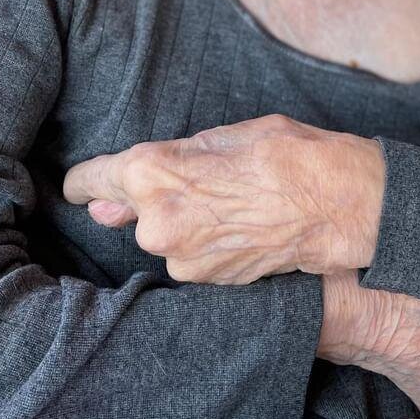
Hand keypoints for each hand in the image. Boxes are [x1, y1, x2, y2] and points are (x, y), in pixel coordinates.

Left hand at [62, 113, 385, 282]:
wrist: (339, 205)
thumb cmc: (285, 153)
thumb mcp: (222, 135)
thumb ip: (163, 163)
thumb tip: (105, 203)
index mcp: (152, 173)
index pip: (87, 182)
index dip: (83, 182)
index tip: (80, 187)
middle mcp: (156, 224)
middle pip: (130, 209)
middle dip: (152, 195)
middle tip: (200, 177)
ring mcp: (181, 260)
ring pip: (162, 233)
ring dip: (181, 219)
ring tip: (229, 199)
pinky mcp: (206, 282)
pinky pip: (188, 255)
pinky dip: (203, 240)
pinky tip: (238, 222)